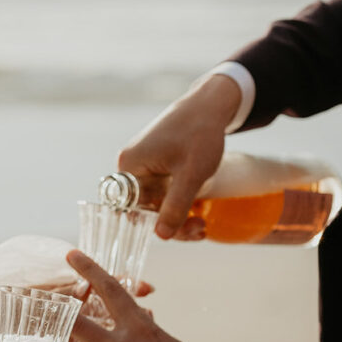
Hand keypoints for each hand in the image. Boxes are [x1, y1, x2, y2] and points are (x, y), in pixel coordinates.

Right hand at [117, 73, 241, 240]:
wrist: (210, 105)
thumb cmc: (199, 134)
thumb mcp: (191, 175)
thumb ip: (175, 206)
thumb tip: (161, 236)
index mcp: (131, 166)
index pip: (133, 209)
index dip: (156, 224)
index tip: (184, 231)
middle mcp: (132, 166)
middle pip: (145, 208)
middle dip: (173, 222)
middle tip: (200, 228)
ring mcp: (144, 165)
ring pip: (156, 202)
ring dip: (178, 215)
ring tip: (202, 222)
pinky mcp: (156, 165)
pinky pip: (162, 192)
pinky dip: (179, 202)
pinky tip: (197, 210)